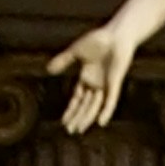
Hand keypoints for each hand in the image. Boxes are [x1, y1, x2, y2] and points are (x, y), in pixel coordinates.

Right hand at [50, 22, 142, 136]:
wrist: (116, 34)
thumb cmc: (99, 40)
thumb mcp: (76, 51)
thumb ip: (63, 61)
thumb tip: (48, 70)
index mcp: (87, 78)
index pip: (77, 99)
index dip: (70, 110)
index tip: (63, 122)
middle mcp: (96, 85)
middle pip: (85, 106)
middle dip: (77, 118)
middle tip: (69, 131)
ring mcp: (106, 85)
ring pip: (95, 106)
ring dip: (87, 118)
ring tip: (78, 130)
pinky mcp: (115, 83)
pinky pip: (110, 100)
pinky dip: (106, 111)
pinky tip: (101, 122)